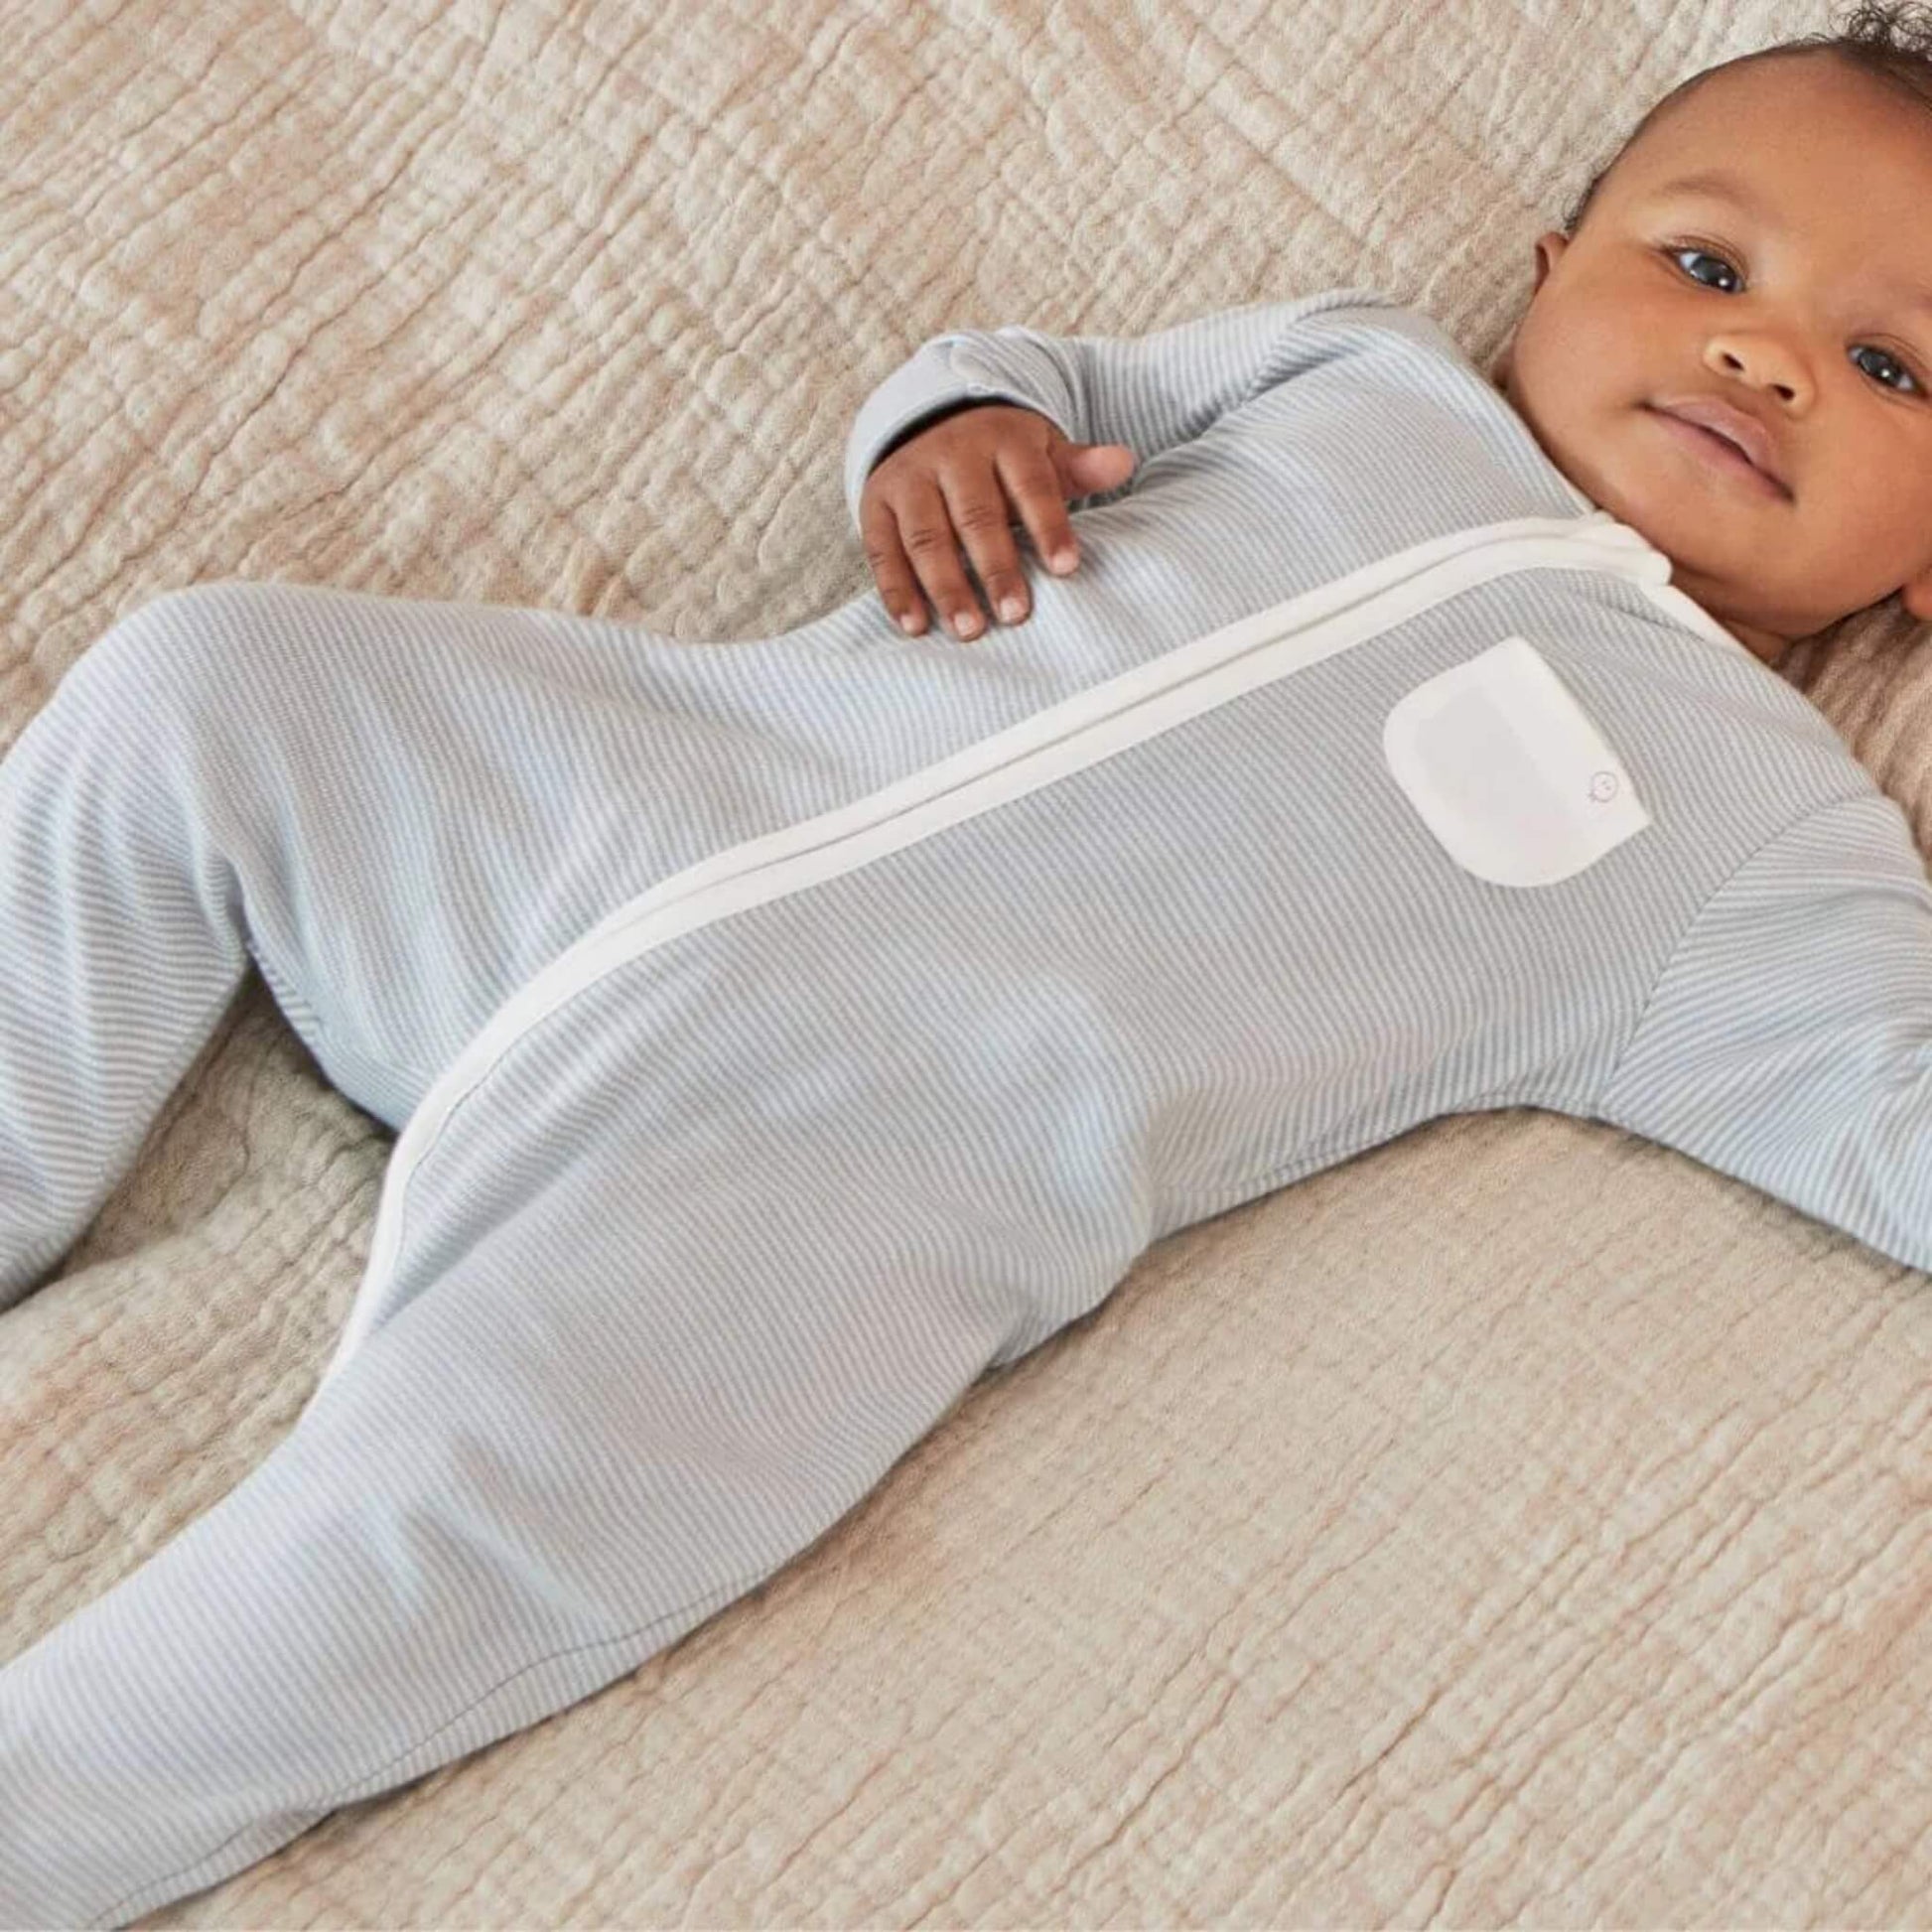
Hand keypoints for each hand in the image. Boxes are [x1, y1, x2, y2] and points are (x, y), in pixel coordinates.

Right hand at [858, 403, 1135, 640]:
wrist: (928, 422)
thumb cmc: (1000, 455)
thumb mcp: (1041, 452)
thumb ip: (1079, 467)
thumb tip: (1123, 462)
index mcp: (1002, 441)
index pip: (1030, 485)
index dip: (1049, 526)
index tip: (1066, 568)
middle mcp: (951, 455)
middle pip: (975, 515)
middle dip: (996, 567)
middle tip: (1016, 614)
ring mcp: (909, 478)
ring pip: (927, 536)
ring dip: (946, 586)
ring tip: (969, 629)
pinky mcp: (876, 503)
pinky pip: (883, 550)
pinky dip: (897, 591)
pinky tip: (916, 626)